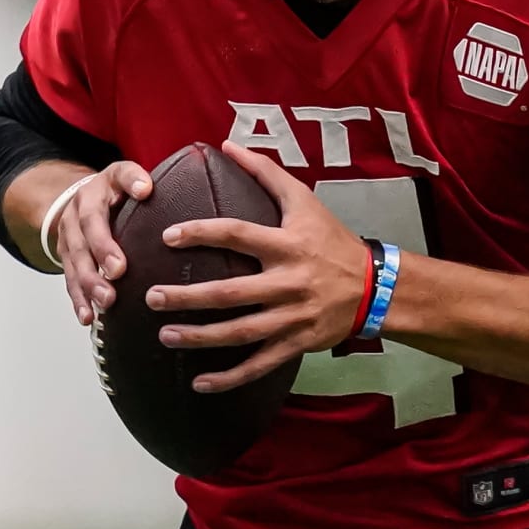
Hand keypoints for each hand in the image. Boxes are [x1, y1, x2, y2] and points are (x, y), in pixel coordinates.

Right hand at [53, 161, 152, 326]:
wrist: (80, 201)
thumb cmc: (113, 194)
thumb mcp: (125, 178)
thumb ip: (136, 180)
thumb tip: (147, 188)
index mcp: (99, 188)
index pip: (115, 182)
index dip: (129, 185)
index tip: (144, 193)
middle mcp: (79, 210)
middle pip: (88, 230)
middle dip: (102, 252)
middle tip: (118, 271)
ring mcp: (69, 235)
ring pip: (76, 259)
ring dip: (90, 282)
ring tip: (106, 300)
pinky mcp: (65, 257)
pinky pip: (70, 279)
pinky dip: (79, 299)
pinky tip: (88, 316)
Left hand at [146, 141, 370, 391]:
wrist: (376, 287)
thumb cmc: (331, 238)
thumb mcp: (303, 200)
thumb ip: (264, 172)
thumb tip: (228, 145)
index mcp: (286, 245)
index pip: (237, 235)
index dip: (201, 234)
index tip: (168, 236)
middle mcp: (287, 282)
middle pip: (231, 292)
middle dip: (188, 297)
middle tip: (152, 297)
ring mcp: (292, 318)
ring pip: (240, 332)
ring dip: (200, 337)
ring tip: (165, 335)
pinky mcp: (297, 344)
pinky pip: (259, 365)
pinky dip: (230, 378)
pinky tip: (199, 383)